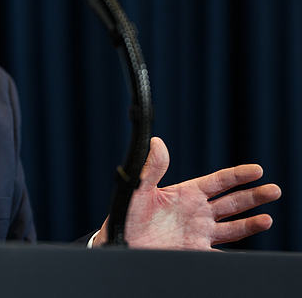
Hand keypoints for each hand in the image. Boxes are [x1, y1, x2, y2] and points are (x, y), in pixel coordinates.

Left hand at [93, 137, 280, 249]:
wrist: (121, 241)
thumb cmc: (127, 214)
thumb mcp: (139, 189)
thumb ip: (152, 168)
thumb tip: (156, 142)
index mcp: (186, 193)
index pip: (219, 181)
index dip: (238, 176)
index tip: (257, 170)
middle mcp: (197, 212)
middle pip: (233, 202)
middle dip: (254, 196)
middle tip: (274, 190)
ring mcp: (199, 232)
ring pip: (233, 227)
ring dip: (251, 223)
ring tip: (267, 219)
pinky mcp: (195, 251)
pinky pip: (221, 253)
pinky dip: (236, 254)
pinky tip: (250, 252)